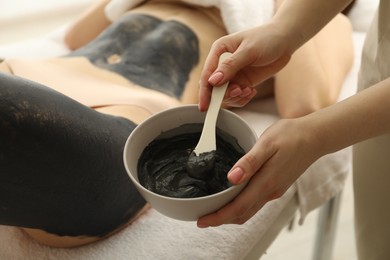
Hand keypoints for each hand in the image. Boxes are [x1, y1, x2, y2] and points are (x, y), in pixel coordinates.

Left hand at [197, 118, 321, 226]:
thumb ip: (249, 162)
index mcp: (266, 183)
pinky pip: (256, 203)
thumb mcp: (267, 143)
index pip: (238, 207)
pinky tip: (233, 199)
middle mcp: (270, 192)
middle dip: (221, 219)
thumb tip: (231, 178)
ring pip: (249, 211)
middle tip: (202, 219)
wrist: (315, 137)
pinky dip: (241, 207)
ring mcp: (275, 190)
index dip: (218, 217)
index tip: (201, 221)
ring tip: (213, 211)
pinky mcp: (277, 186)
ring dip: (231, 215)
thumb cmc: (290, 136)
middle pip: (242, 214)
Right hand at [198, 22, 293, 110]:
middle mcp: (222, 64)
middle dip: (225, 95)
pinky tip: (252, 91)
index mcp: (219, 51)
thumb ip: (230, 66)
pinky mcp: (242, 82)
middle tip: (239, 91)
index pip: (206, 75)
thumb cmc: (266, 38)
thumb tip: (213, 81)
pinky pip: (237, 97)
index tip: (204, 107)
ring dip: (236, 97)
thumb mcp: (248, 51)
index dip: (204, 92)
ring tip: (248, 90)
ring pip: (225, 95)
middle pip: (213, 88)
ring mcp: (232, 74)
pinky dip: (243, 98)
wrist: (284, 41)